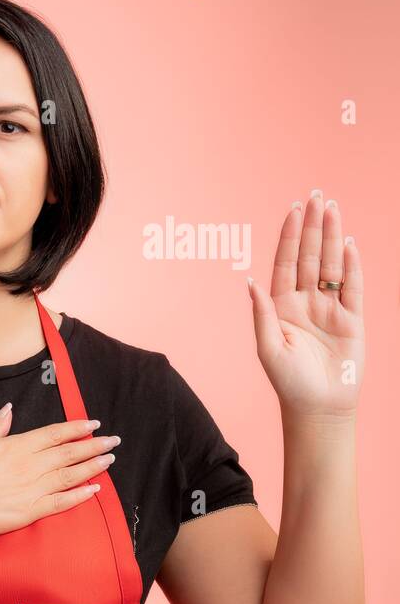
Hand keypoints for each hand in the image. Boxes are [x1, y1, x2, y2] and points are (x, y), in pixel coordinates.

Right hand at [0, 404, 118, 539]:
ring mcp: (33, 488)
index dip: (77, 428)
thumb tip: (8, 408)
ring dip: (93, 467)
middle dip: (94, 445)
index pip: (55, 434)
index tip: (93, 424)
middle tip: (113, 441)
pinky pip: (62, 502)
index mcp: (18, 446)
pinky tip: (94, 489)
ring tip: (109, 460)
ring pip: (71, 475)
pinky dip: (80, 495)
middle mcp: (31, 465)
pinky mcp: (31, 510)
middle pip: (70, 453)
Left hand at [248, 190, 363, 419]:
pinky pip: (352, 286)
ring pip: (332, 265)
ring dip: (332, 237)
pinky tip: (348, 242)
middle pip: (311, 257)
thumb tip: (251, 282)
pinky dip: (351, 264)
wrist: (319, 407)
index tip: (293, 210)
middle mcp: (305, 302)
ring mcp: (330, 308)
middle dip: (313, 227)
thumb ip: (262, 314)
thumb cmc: (288, 382)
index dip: (290, 237)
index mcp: (281, 306)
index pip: (286, 263)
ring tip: (333, 209)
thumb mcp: (268, 347)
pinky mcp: (352, 318)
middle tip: (317, 196)